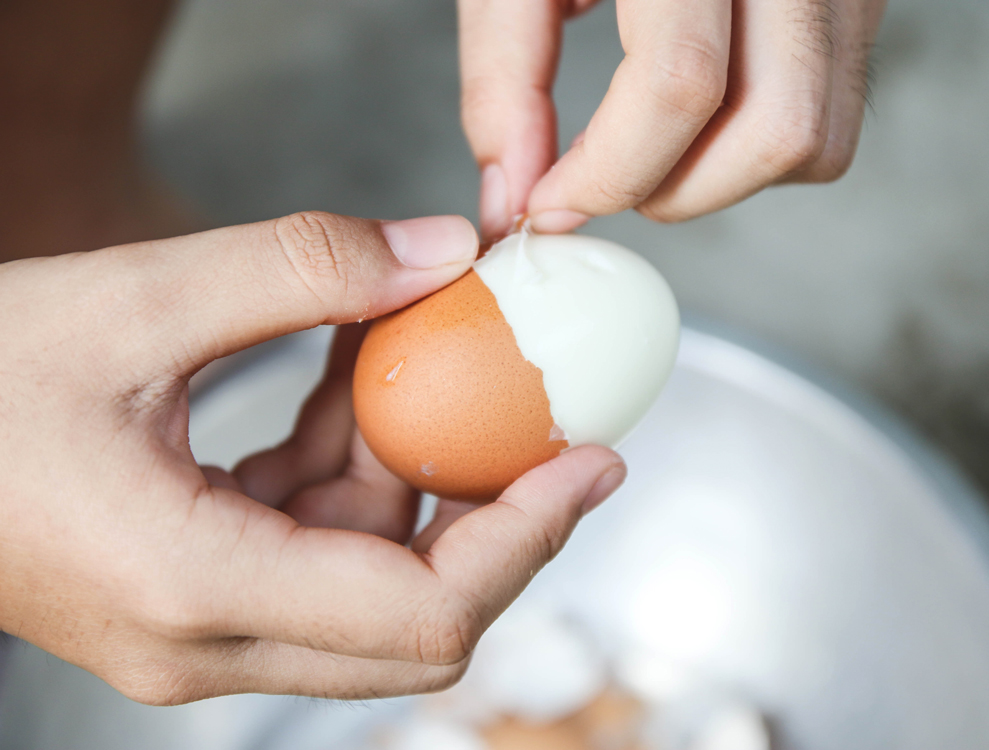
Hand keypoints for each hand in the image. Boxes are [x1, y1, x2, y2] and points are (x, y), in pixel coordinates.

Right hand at [0, 212, 624, 704]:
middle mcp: (206, 642)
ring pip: (370, 582)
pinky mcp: (197, 602)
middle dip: (490, 514)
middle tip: (535, 417)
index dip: (526, 538)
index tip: (589, 463)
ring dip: (409, 475)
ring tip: (406, 363)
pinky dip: (350, 475)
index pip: (425, 614)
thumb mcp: (134, 301)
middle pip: (418, 618)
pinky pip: (317, 554)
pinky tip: (341, 389)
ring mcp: (201, 633)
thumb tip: (439, 256)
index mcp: (195, 589)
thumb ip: (301, 271)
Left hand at [459, 0, 886, 237]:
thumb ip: (505, 77)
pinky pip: (829, 119)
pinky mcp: (858, 0)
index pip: (679, 85)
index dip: (608, 174)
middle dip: (675, 192)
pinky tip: (698, 120)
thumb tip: (517, 194)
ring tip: (649, 147)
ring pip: (815, 140)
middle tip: (608, 179)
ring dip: (719, 182)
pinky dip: (755, 154)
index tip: (552, 202)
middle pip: (776, 130)